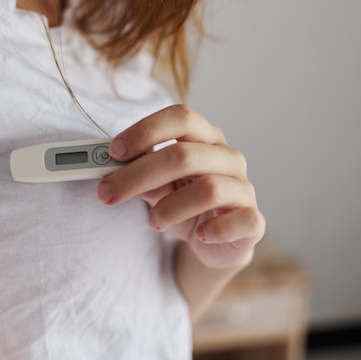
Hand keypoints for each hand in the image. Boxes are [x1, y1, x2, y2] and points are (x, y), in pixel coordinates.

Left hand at [97, 104, 264, 268]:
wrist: (213, 241)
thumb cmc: (183, 204)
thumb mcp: (156, 189)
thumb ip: (140, 178)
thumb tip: (111, 173)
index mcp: (204, 137)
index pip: (181, 118)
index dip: (145, 131)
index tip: (114, 152)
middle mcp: (228, 157)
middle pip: (184, 155)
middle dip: (138, 175)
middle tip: (107, 194)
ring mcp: (244, 188)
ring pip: (209, 189)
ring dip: (170, 208)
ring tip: (152, 222)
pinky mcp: (253, 221)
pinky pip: (242, 220)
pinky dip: (215, 230)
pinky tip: (198, 235)